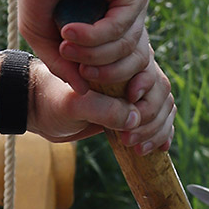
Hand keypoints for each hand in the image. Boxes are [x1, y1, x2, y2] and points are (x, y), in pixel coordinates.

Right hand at [16, 0, 149, 87]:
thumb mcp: (42, 32)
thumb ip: (61, 63)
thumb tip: (81, 91)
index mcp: (109, 26)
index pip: (123, 65)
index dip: (110, 83)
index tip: (87, 90)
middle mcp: (125, 16)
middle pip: (132, 64)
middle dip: (103, 75)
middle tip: (76, 66)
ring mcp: (132, 6)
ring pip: (126, 50)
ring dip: (93, 54)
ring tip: (66, 44)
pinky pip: (121, 30)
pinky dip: (95, 37)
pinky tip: (70, 30)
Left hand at [28, 59, 173, 147]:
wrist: (43, 110)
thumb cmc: (54, 101)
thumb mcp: (73, 105)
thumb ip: (102, 109)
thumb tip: (134, 119)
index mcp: (117, 59)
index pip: (149, 74)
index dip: (146, 96)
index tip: (130, 114)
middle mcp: (131, 71)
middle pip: (161, 93)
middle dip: (151, 119)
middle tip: (127, 139)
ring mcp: (135, 91)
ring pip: (165, 107)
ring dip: (157, 129)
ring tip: (137, 148)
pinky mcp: (133, 109)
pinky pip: (160, 119)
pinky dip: (162, 133)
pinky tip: (161, 148)